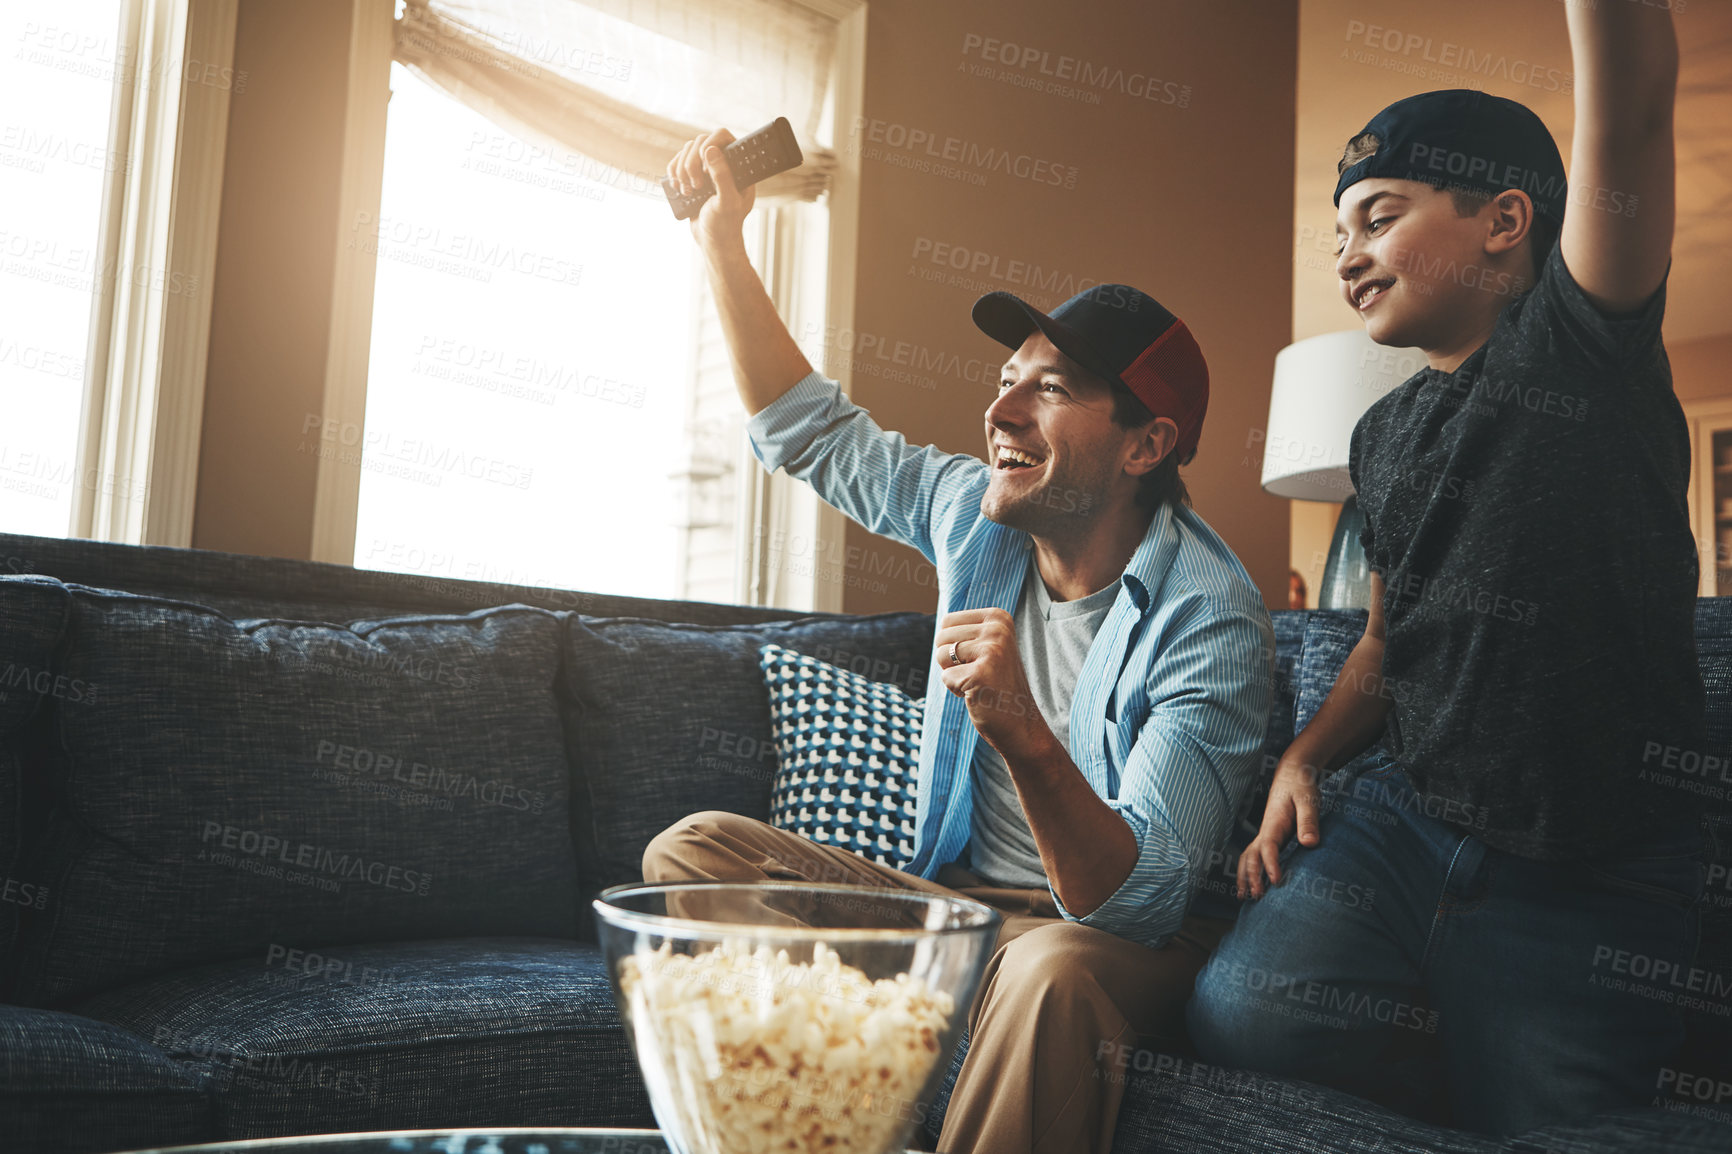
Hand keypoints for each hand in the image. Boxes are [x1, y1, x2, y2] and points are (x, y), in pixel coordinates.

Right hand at [666, 128, 754, 252]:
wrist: (713, 242)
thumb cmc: (725, 225)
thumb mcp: (727, 202)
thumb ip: (722, 176)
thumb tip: (711, 150)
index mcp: (738, 167)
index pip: (723, 137)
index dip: (710, 145)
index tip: (704, 167)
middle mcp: (722, 163)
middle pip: (700, 141)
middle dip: (692, 163)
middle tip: (697, 186)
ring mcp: (706, 169)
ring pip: (687, 150)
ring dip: (681, 170)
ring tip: (688, 192)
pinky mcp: (692, 176)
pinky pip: (677, 161)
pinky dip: (673, 172)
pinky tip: (678, 187)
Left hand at [934, 609, 1053, 763]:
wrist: (1021, 724)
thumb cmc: (997, 685)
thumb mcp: (989, 647)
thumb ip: (968, 631)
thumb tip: (942, 623)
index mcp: (999, 618)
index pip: (948, 621)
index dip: (954, 645)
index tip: (979, 660)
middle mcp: (998, 629)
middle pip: (941, 637)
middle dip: (951, 660)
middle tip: (978, 674)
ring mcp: (992, 650)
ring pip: (941, 656)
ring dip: (954, 675)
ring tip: (978, 683)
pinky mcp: (981, 674)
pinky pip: (946, 678)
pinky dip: (957, 690)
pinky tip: (979, 694)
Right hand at [1236, 756, 1321, 899]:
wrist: (1293, 774)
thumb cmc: (1302, 786)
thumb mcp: (1309, 800)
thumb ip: (1308, 821)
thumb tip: (1309, 843)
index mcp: (1274, 823)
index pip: (1268, 847)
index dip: (1270, 864)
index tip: (1276, 881)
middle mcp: (1266, 831)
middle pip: (1251, 856)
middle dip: (1251, 876)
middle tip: (1257, 897)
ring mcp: (1266, 834)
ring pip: (1248, 857)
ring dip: (1244, 876)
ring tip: (1242, 897)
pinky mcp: (1271, 836)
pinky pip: (1256, 855)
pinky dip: (1250, 870)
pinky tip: (1252, 883)